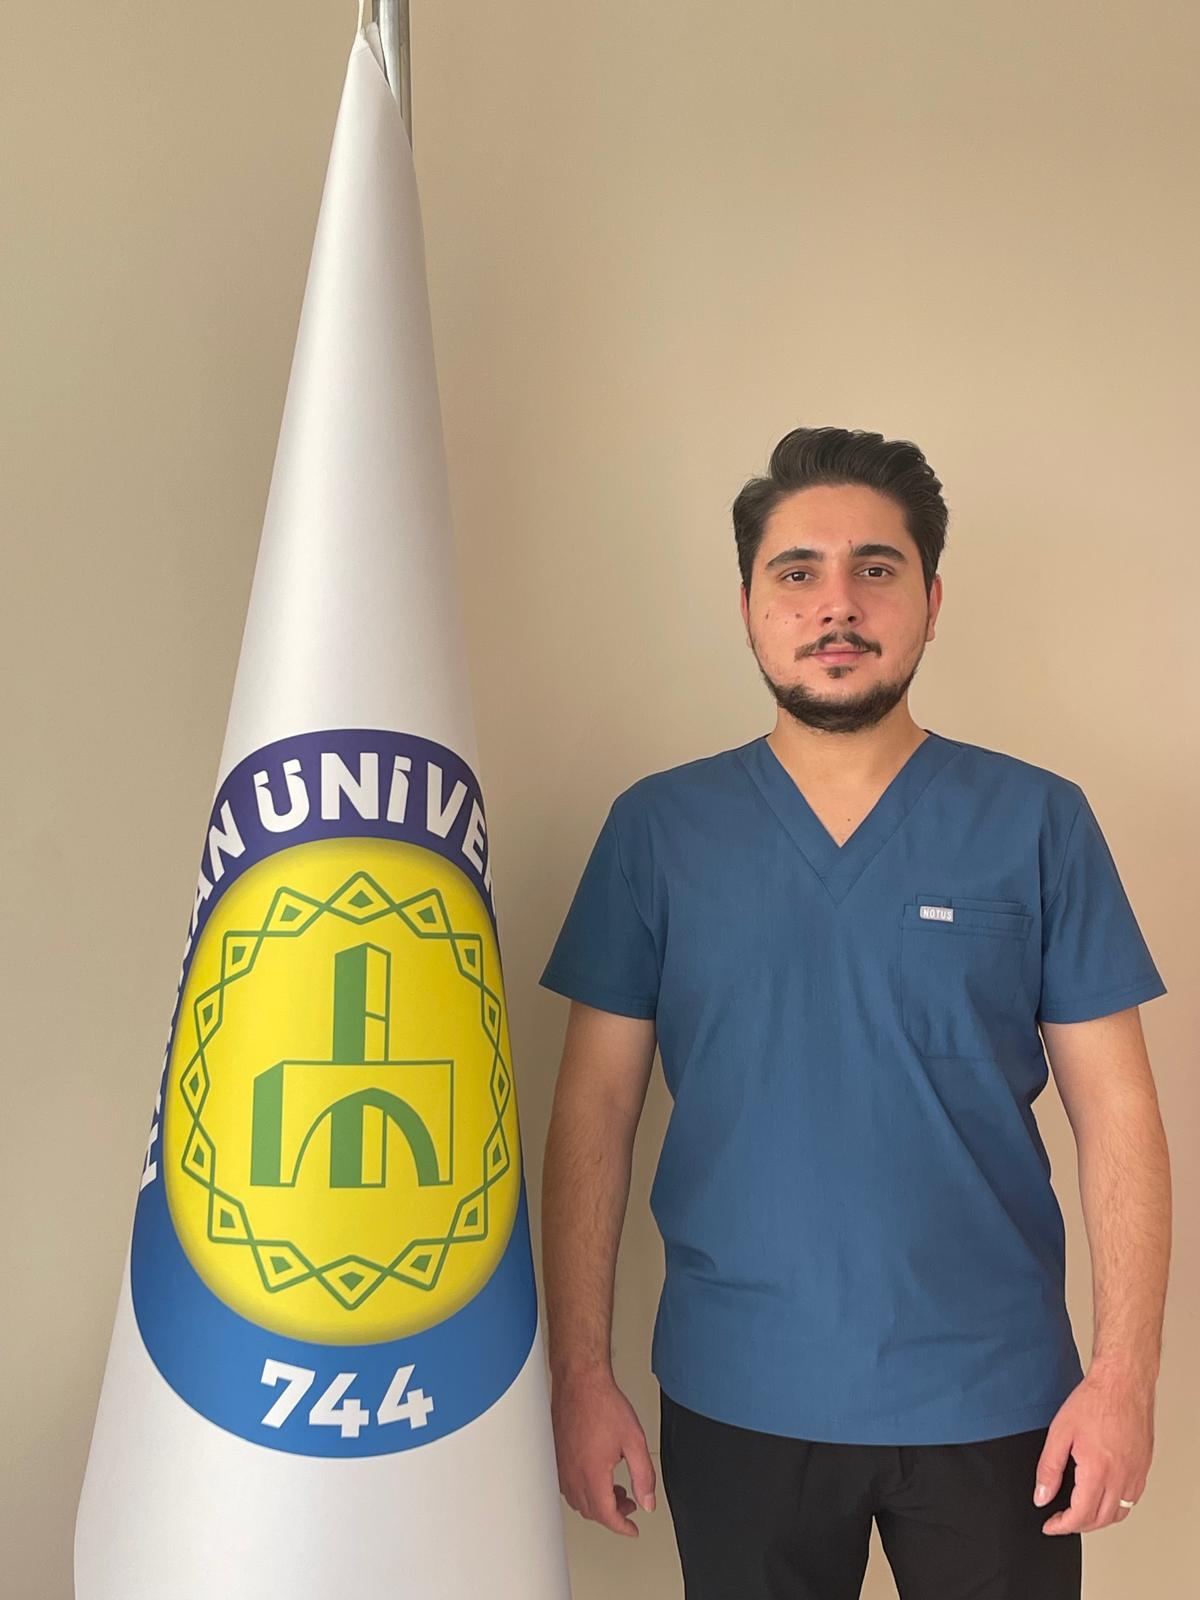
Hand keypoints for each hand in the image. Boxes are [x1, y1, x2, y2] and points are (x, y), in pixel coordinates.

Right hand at [550, 1366, 656, 1536]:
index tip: (632, 1529)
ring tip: (616, 1490)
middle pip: (592, 1512)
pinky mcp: (556, 1457)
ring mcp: (561, 1466)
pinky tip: (597, 1477)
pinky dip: (584, 1491)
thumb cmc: (602, 1404)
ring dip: (598, 1503)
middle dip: (613, 1514)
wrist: (580, 1382)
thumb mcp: (634, 1441)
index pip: (606, 1515)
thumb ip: (643, 1476)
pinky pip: (568, 1487)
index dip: (622, 1527)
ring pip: (578, 1501)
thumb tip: (647, 1501)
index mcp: (592, 1474)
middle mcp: (572, 1474)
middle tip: (630, 1505)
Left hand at [1035, 1361, 1154, 1534]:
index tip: (1050, 1525)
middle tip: (1060, 1520)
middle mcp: (1121, 1478)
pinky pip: (1132, 1500)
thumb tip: (1042, 1495)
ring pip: (1119, 1514)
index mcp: (1098, 1471)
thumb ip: (1049, 1468)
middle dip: (1077, 1525)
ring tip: (1079, 1512)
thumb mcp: (1060, 1432)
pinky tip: (1103, 1497)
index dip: (1062, 1526)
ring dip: (1097, 1519)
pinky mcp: (1143, 1467)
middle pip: (1100, 1520)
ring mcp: (1135, 1474)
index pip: (1080, 1516)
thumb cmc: (1094, 1401)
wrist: (1122, 1383)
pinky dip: (1116, 1507)